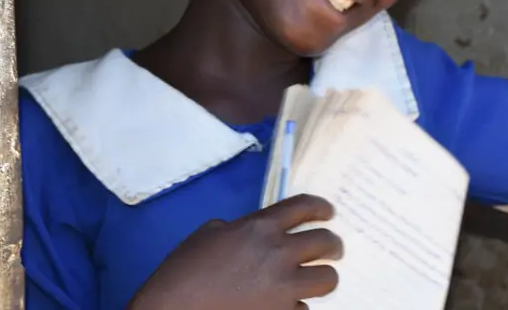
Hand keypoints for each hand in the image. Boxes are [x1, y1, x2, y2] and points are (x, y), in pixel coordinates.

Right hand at [130, 194, 341, 309]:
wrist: (173, 309)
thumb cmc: (184, 270)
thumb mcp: (210, 233)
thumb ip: (242, 228)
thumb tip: (257, 234)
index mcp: (260, 226)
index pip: (305, 206)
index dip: (322, 207)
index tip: (328, 212)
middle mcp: (279, 253)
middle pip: (326, 242)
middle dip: (334, 245)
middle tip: (333, 250)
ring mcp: (283, 287)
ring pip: (328, 279)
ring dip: (324, 277)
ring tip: (319, 279)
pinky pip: (304, 309)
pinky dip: (297, 306)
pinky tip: (287, 305)